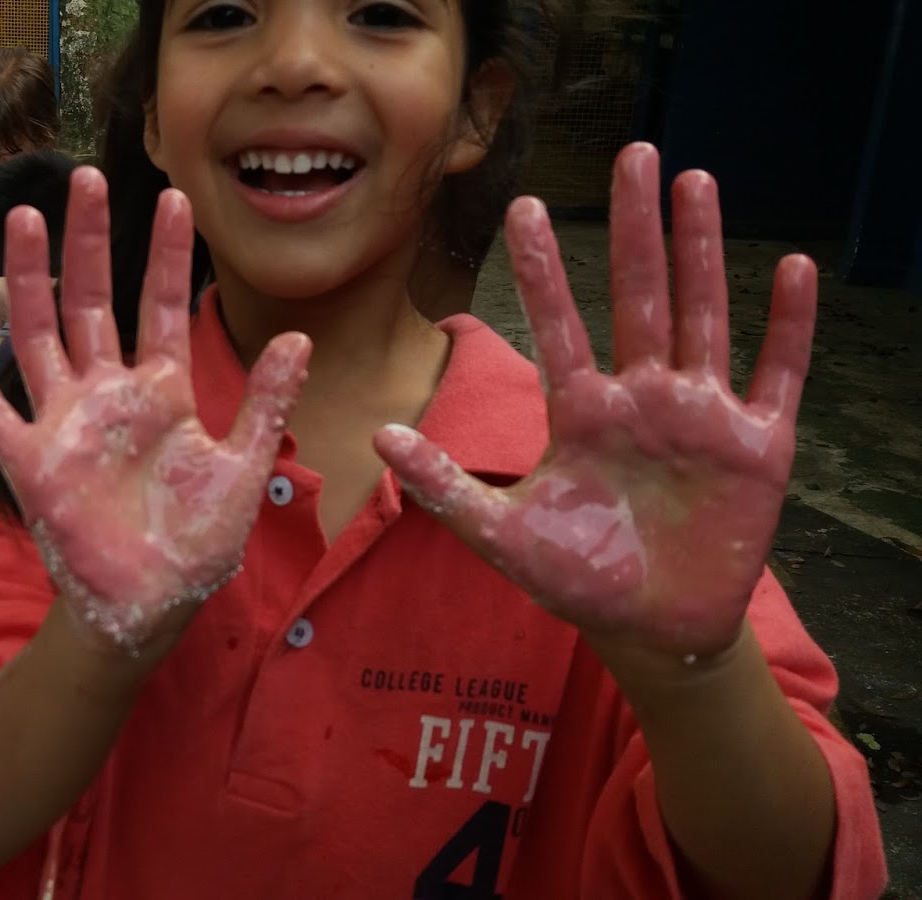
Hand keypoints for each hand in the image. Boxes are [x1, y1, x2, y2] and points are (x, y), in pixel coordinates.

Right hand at [0, 168, 310, 651]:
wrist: (153, 604)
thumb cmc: (198, 543)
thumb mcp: (245, 469)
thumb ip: (267, 403)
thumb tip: (299, 336)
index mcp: (162, 392)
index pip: (161, 306)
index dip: (167, 255)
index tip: (176, 198)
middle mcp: (108, 395)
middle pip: (91, 302)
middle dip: (88, 241)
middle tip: (84, 177)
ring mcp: (65, 424)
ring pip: (40, 334)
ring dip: (31, 279)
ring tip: (26, 219)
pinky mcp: (31, 462)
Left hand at [374, 143, 813, 659]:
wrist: (651, 629)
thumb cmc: (578, 579)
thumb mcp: (503, 535)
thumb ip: (446, 486)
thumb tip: (377, 438)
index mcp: (582, 411)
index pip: (559, 323)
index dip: (543, 268)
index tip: (523, 205)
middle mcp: (642, 399)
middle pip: (639, 296)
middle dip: (636, 227)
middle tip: (633, 153)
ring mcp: (701, 417)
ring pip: (703, 316)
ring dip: (703, 250)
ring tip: (697, 183)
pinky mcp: (757, 447)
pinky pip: (776, 375)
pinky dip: (786, 327)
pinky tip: (788, 269)